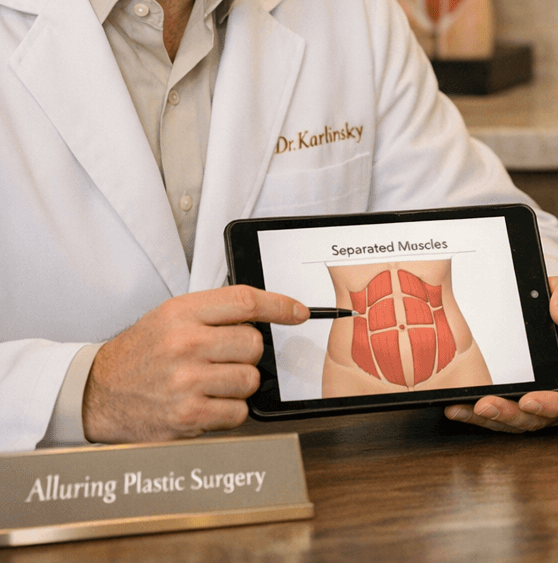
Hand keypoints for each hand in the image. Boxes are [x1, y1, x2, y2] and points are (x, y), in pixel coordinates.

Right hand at [83, 285, 308, 442]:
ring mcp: (186, 381)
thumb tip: (267, 314)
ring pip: (250, 380)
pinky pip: (238, 412)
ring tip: (212, 381)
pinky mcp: (187, 415)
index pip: (246, 301)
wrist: (98, 392)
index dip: (280, 305)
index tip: (298, 312)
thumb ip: (215, 311)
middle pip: (254, 344)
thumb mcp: (171, 315)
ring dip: (240, 383)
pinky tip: (207, 402)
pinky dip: (229, 410)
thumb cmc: (142, 353)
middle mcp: (185, 343)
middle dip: (248, 353)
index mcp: (182, 312)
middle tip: (224, 358)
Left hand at [444, 276, 557, 432]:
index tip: (529, 401)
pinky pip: (504, 415)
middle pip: (541, 416)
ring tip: (466, 408)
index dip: (552, 405)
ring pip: (519, 420)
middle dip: (511, 415)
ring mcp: (543, 399)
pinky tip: (458, 408)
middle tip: (485, 405)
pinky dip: (480, 415)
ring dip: (492, 419)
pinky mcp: (522, 401)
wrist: (551, 315)